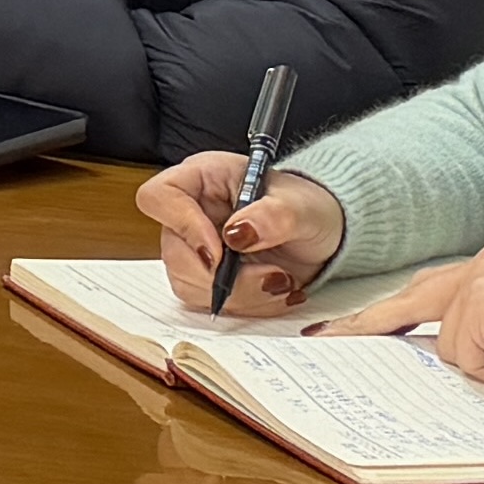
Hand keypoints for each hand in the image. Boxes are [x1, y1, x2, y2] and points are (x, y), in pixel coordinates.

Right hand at [141, 154, 348, 317]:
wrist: (324, 234)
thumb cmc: (308, 207)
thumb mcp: (300, 206)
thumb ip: (272, 216)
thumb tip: (238, 234)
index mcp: (202, 178)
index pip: (159, 196)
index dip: (182, 225)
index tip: (220, 251)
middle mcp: (191, 212)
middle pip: (173, 251)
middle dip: (221, 275)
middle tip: (270, 277)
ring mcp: (196, 248)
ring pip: (189, 284)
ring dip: (239, 295)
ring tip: (282, 283)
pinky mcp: (208, 279)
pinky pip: (210, 303)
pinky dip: (247, 305)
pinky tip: (275, 292)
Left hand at [321, 242, 483, 392]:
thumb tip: (442, 354)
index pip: (429, 291)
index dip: (389, 313)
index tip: (351, 327)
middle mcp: (483, 264)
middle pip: (414, 301)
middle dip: (372, 325)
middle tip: (330, 339)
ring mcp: (480, 280)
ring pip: (451, 346)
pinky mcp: (483, 302)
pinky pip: (470, 359)